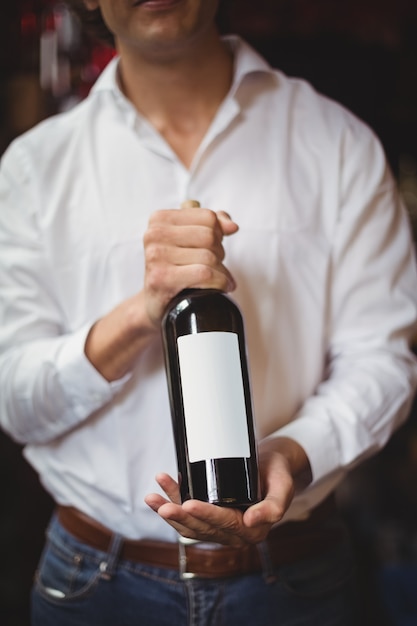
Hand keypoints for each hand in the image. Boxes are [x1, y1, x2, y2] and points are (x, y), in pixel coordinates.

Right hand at [143, 205, 238, 326]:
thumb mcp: (190, 240)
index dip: (219, 233)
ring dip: (222, 271)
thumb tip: (232, 226)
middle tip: (217, 266)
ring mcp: (156, 256)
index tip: (215, 247)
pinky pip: (204, 274)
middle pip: (209, 236)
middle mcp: (154, 235)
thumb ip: (213, 224)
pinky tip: (222, 287)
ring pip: (208, 257)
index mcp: (160, 219)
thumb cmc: (176, 268)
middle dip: (219, 253)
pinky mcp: (161, 278)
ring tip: (220, 278)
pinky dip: (219, 282)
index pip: (208, 217)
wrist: (156, 301)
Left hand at [144, 437, 311, 545]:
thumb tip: (252, 521)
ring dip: (168, 510)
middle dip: (179, 515)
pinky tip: (158, 490)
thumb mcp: (283, 487)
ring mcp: (219, 526)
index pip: (224, 524)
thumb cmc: (278, 473)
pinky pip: (187, 513)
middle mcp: (233, 533)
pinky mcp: (208, 515)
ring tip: (151, 497)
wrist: (272, 464)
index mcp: (252, 531)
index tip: (189, 504)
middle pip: (201, 527)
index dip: (205, 516)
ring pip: (189, 523)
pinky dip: (172, 500)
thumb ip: (274, 507)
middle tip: (161, 504)